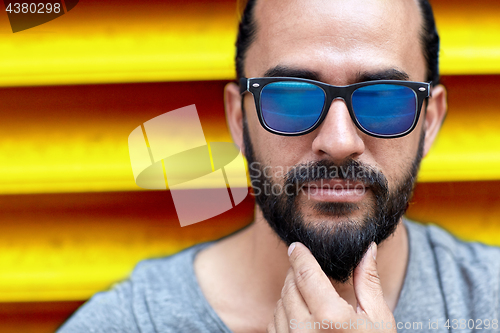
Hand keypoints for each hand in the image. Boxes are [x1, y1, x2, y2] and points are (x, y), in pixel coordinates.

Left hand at [267, 242, 396, 331]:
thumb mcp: (378, 318)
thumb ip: (367, 280)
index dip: (299, 255)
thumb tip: (368, 248)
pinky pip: (274, 322)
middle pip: (290, 286)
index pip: (305, 273)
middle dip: (297, 273)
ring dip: (289, 292)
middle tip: (308, 271)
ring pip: (280, 303)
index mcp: (331, 317)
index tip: (296, 246)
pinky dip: (283, 311)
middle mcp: (306, 330)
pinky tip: (299, 313)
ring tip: (308, 294)